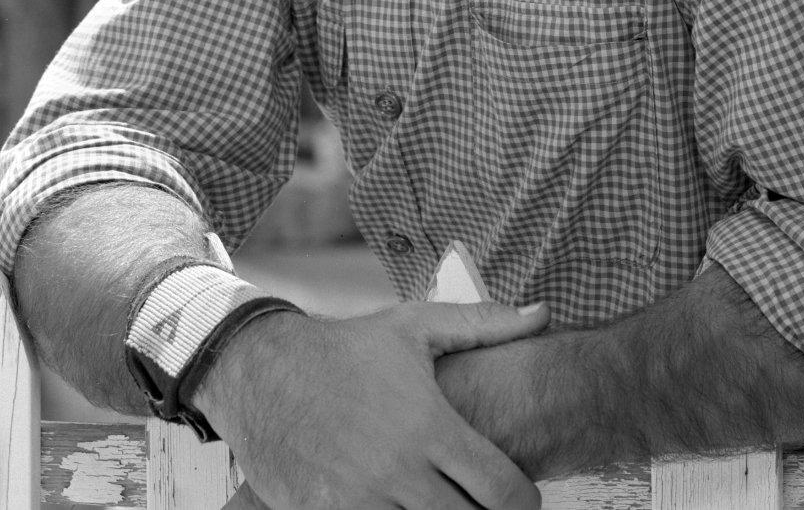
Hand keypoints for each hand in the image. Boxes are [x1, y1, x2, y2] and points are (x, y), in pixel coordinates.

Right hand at [195, 301, 550, 509]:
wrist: (261, 370)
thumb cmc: (345, 349)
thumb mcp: (413, 328)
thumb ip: (482, 324)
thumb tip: (542, 313)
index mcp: (430, 426)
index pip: (503, 490)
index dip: (524, 500)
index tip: (522, 497)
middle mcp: (398, 469)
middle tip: (482, 502)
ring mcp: (359, 499)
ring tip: (438, 499)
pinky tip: (397, 506)